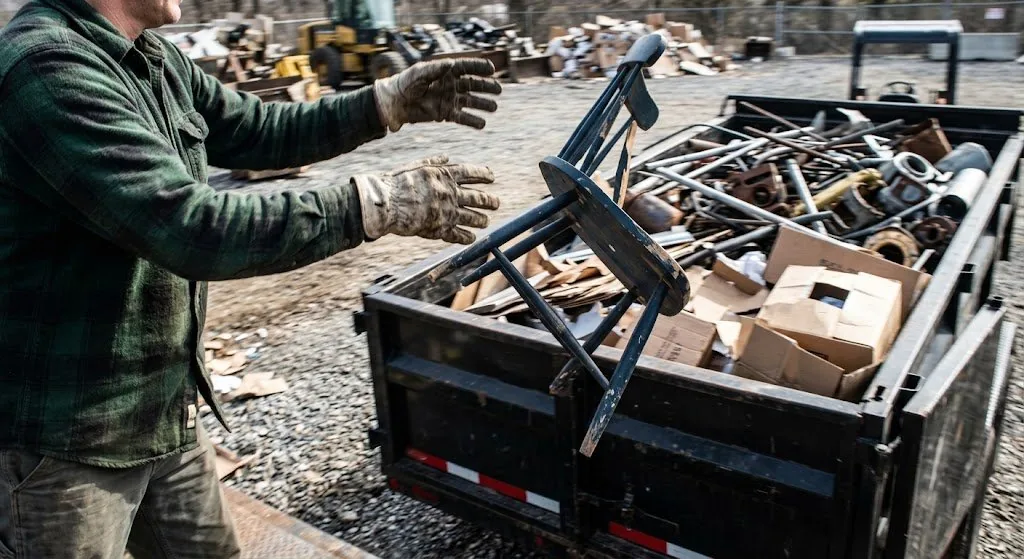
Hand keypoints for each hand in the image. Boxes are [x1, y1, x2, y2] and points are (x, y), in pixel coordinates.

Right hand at [352, 155, 499, 243]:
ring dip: (481, 220)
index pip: (471, 173)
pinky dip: (466, 237)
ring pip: (472, 217)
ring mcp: (447, 212)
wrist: (385, 204)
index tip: (492, 177)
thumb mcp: (415, 166)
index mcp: (444, 175)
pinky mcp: (439, 228)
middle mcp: (450, 193)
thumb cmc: (396, 183)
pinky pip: (458, 234)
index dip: (483, 175)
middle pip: (477, 197)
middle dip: (489, 201)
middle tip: (496, 203)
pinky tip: (472, 238)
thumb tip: (446, 157)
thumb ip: (433, 162)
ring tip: (486, 221)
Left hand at [372, 59, 501, 131]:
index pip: (467, 68)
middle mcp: (451, 85)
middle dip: (486, 87)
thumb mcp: (419, 73)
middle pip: (473, 85)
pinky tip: (482, 124)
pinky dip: (472, 121)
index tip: (492, 69)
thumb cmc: (406, 83)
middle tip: (498, 90)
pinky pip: (462, 117)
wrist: (396, 103)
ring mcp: (450, 99)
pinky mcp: (446, 114)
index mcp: (446, 71)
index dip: (480, 68)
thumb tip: (451, 64)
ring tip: (493, 107)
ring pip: (471, 102)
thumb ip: (435, 69)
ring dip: (483, 104)